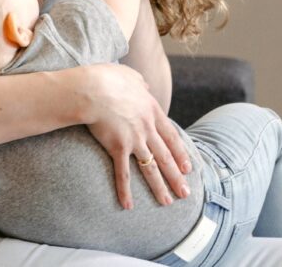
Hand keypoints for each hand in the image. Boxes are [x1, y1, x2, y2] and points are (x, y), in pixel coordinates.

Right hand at [83, 63, 192, 209]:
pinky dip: (125, 191)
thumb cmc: (108, 78)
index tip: (187, 168)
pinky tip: (129, 206)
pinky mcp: (118, 148)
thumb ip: (140, 82)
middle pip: (166, 156)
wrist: (93, 90)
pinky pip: (122, 174)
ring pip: (151, 168)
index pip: (170, 136)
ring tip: (167, 202)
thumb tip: (144, 85)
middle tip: (185, 193)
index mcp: (151, 110)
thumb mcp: (130, 76)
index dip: (180, 153)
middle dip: (176, 177)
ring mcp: (134, 139)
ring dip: (160, 187)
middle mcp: (147, 128)